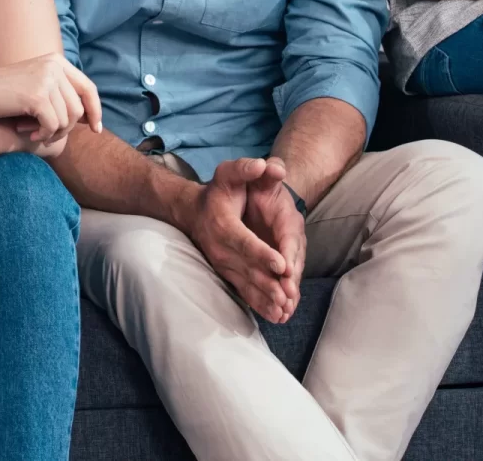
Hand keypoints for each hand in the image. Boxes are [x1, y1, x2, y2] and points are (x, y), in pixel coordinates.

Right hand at [0, 53, 105, 144]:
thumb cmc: (5, 94)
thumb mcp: (37, 87)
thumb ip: (61, 96)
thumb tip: (90, 117)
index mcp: (56, 61)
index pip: (88, 88)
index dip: (95, 110)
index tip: (95, 129)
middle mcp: (54, 66)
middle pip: (79, 107)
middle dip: (69, 128)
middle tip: (50, 135)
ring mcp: (46, 79)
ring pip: (67, 119)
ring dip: (54, 133)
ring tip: (36, 133)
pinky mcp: (37, 95)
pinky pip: (53, 125)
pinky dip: (44, 134)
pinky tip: (30, 134)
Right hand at [176, 158, 294, 323]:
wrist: (194, 211)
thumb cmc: (219, 191)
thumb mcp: (229, 173)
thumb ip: (246, 168)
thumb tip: (266, 166)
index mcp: (223, 224)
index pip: (245, 241)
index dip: (263, 254)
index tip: (282, 265)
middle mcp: (221, 248)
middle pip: (249, 268)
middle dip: (270, 283)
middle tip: (289, 295)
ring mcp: (223, 264)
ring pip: (247, 284)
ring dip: (266, 298)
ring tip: (284, 310)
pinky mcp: (228, 274)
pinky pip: (244, 292)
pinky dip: (259, 305)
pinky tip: (275, 316)